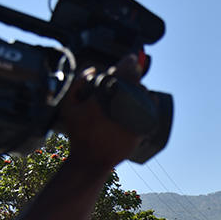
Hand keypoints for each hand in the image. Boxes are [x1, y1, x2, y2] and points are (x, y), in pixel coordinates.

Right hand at [60, 54, 147, 169]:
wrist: (92, 159)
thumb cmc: (79, 132)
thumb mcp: (68, 105)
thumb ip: (78, 82)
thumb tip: (93, 69)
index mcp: (108, 94)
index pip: (126, 69)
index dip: (129, 62)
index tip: (130, 60)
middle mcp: (125, 103)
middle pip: (137, 82)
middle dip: (132, 80)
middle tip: (124, 84)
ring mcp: (136, 115)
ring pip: (145, 94)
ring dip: (140, 92)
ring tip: (130, 95)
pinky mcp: (143, 127)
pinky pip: (152, 109)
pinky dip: (150, 103)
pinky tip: (145, 102)